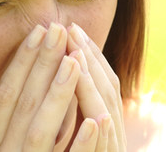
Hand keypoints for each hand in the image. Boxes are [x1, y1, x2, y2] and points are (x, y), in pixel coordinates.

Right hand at [0, 23, 110, 150]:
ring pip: (42, 131)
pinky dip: (79, 146)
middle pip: (23, 106)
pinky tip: (95, 122)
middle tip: (60, 29)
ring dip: (59, 97)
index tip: (38, 32)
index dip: (20, 64)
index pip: (4, 97)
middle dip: (42, 66)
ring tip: (76, 62)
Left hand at [66, 23, 126, 151]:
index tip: (71, 29)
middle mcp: (113, 138)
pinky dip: (101, 138)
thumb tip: (52, 76)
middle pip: (106, 94)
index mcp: (105, 128)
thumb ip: (71, 113)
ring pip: (105, 118)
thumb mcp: (74, 137)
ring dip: (92, 87)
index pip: (102, 85)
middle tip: (70, 29)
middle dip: (88, 60)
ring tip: (76, 56)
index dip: (89, 56)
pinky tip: (97, 119)